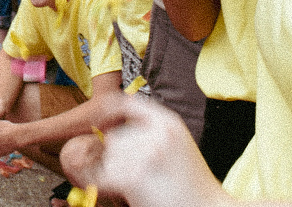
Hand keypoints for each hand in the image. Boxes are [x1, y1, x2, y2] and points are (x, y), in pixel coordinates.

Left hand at [60, 93, 229, 206]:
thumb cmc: (193, 184)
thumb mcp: (177, 143)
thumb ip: (150, 131)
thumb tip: (110, 126)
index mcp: (167, 122)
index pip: (123, 103)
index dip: (106, 111)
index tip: (99, 122)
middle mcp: (156, 133)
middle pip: (114, 138)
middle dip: (121, 158)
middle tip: (146, 176)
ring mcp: (145, 154)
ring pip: (110, 159)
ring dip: (118, 173)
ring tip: (146, 186)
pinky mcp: (133, 177)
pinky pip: (101, 176)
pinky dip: (98, 183)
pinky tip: (109, 187)